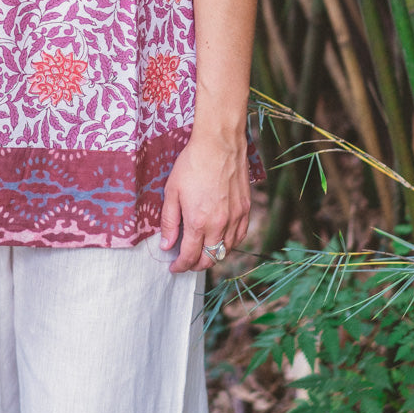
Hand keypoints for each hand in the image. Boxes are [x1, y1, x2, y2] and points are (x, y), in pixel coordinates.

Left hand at [159, 129, 250, 274]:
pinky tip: (221, 241)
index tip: (174, 267)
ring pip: (226, 250)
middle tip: (186, 262)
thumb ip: (169, 222)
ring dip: (213, 256)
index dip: (180, 266)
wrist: (219, 145)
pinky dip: (229, 244)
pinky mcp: (245, 209)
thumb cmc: (192, 165)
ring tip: (202, 252)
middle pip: (210, 258)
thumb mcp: (172, 192)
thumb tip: (167, 245)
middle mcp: (219, 225)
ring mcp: (235, 218)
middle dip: (196, 265)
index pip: (190, 256)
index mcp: (198, 222)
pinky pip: (239, 236)